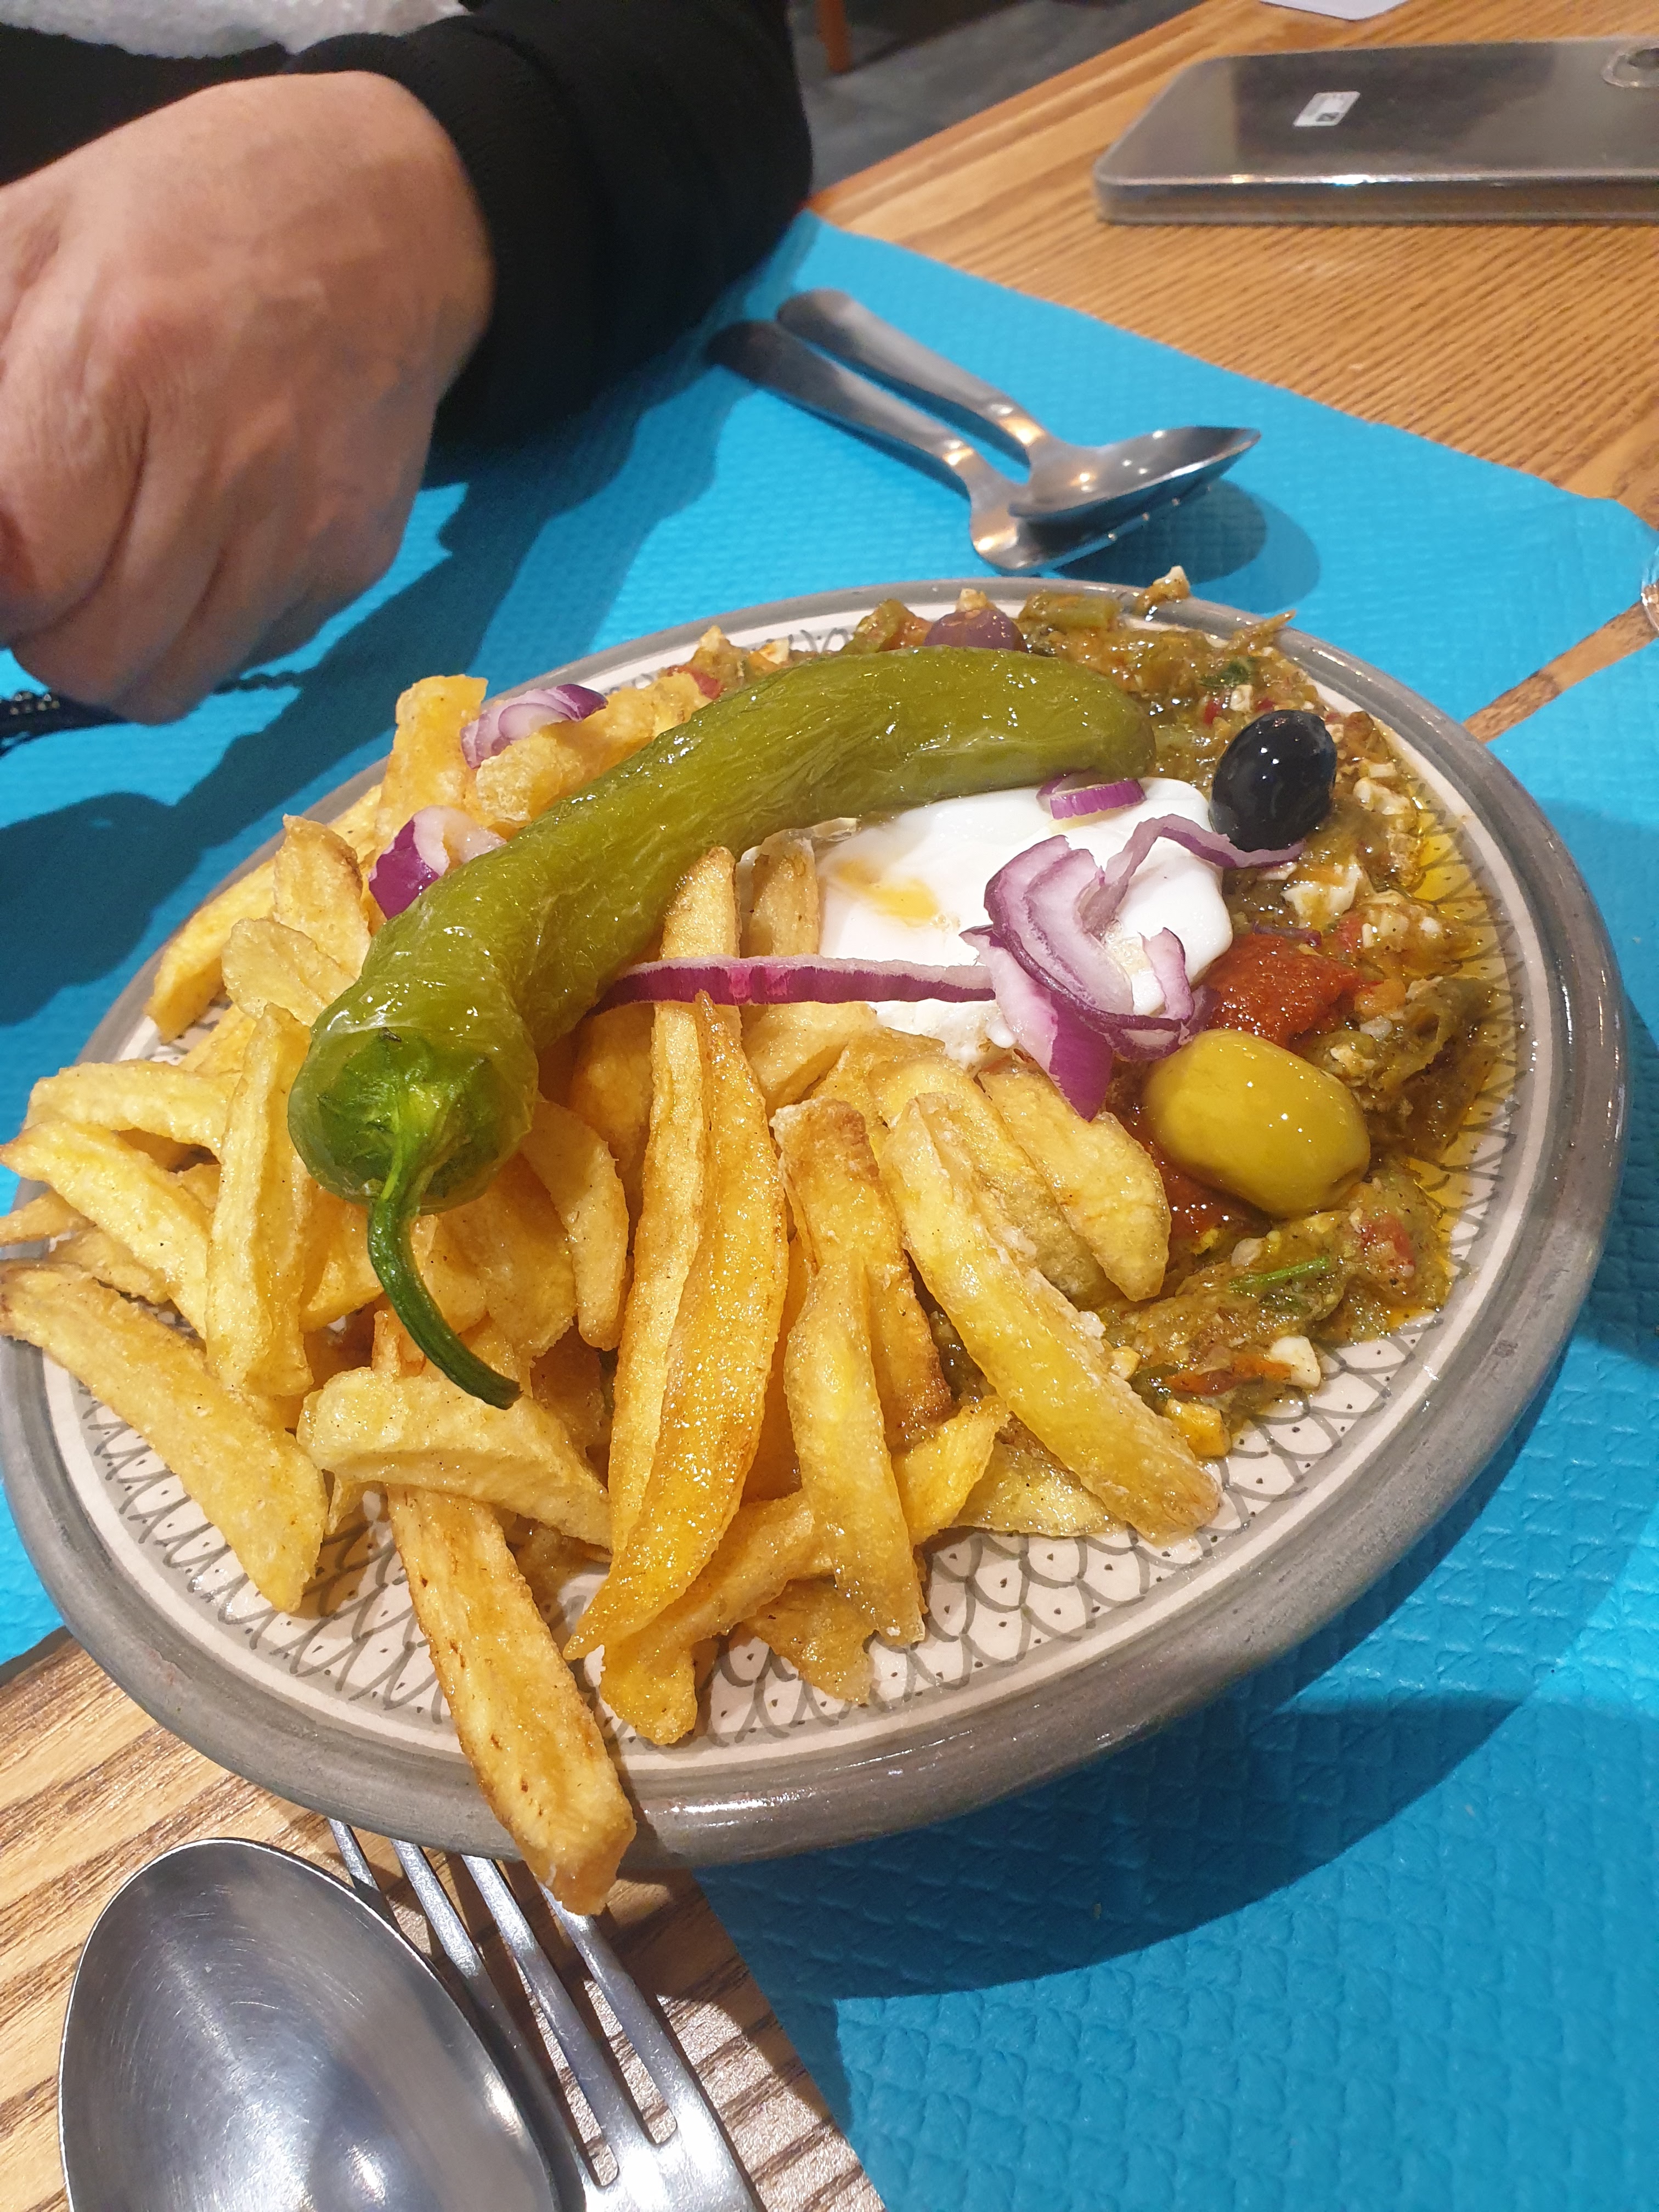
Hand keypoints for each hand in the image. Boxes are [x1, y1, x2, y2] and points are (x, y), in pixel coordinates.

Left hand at [0, 73, 492, 721]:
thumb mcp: (26, 241)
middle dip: (51, 634)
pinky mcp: (353, 561)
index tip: (6, 563)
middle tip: (53, 570)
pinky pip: (246, 654)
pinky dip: (208, 628)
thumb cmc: (176, 217)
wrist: (378, 215)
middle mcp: (220, 463)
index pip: (27, 574)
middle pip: (96, 656)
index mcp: (111, 366)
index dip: (1, 592)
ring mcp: (298, 525)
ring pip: (171, 684)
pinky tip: (208, 545)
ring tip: (119, 568)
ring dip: (126, 650)